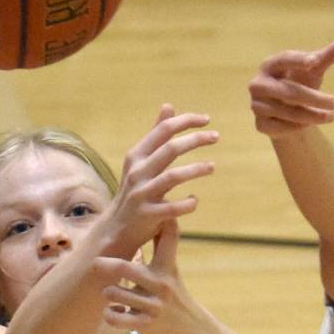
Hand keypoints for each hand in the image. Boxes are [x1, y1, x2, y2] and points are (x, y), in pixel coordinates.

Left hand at [101, 219, 208, 333]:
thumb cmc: (174, 294)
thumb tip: (162, 215)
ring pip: (116, 294)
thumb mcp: (171, 269)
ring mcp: (153, 306)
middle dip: (107, 264)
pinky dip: (110, 315)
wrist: (191, 330)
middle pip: (127, 268)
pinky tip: (113, 312)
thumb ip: (163, 244)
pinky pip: (116, 319)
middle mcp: (161, 284)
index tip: (147, 212)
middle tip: (96, 263)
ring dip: (108, 293)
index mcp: (166, 267)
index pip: (168, 238)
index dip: (162, 221)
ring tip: (109, 293)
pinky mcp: (146, 324)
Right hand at [105, 104, 217, 254]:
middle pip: (170, 149)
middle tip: (217, 137)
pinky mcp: (148, 215)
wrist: (117, 227)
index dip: (186, 121)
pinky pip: (173, 208)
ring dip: (196, 169)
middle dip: (196, 140)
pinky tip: (195, 200)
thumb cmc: (136, 188)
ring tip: (212, 166)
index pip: (163, 130)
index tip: (206, 119)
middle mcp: (138, 172)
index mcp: (137, 155)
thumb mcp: (141, 160)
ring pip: (173, 177)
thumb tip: (169, 106)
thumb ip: (156, 135)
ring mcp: (142, 193)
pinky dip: (188, 203)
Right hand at [249, 33, 333, 138]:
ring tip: (331, 116)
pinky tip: (309, 124)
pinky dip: (300, 127)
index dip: (298, 60)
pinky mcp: (260, 124)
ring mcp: (257, 105)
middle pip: (289, 92)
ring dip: (313, 115)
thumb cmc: (299, 81)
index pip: (284, 59)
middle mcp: (258, 84)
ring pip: (289, 113)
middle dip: (315, 98)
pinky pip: (284, 128)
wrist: (284, 111)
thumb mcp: (315, 68)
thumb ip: (331, 54)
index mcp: (270, 65)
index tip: (315, 61)